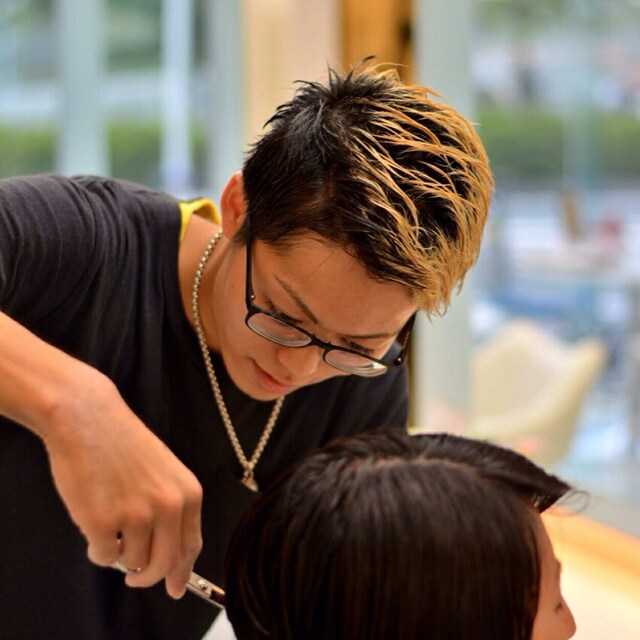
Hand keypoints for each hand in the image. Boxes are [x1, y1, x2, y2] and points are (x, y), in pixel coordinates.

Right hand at [42, 369, 202, 597]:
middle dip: (149, 577)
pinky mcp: (102, 522)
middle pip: (164, 565)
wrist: (90, 419)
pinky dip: (96, 548)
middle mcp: (168, 507)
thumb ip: (172, 512)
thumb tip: (172, 559)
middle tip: (136, 579)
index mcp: (188, 494)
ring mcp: (135, 516)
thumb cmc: (125, 444)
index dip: (182, 572)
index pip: (191, 546)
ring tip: (109, 522)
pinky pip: (103, 556)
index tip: (176, 588)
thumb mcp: (165, 473)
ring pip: (131, 561)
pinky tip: (93, 522)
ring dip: (118, 552)